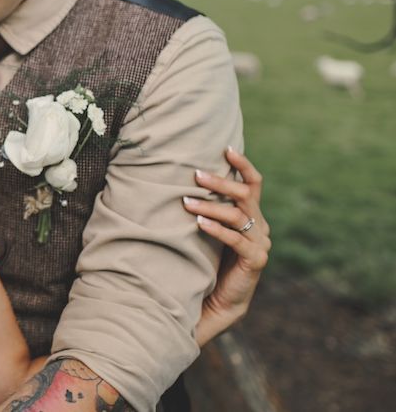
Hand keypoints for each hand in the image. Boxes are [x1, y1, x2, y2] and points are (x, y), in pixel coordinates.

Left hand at [183, 149, 270, 346]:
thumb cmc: (211, 257)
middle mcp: (260, 225)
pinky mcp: (255, 260)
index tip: (226, 149)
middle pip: (244, 194)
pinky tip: (199, 222)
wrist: (220, 298)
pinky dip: (217, 229)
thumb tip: (189, 175)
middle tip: (196, 174)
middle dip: (220, 182)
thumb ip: (211, 205)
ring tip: (187, 201)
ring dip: (211, 205)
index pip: (253, 183)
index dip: (243, 164)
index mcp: (253, 214)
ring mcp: (260, 243)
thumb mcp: (213, 226)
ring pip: (238, 215)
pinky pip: (236, 239)